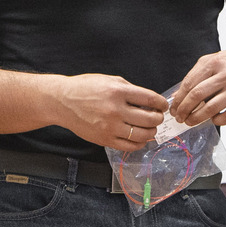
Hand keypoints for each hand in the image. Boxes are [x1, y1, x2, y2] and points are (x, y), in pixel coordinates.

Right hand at [56, 74, 170, 150]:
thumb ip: (130, 90)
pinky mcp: (105, 139)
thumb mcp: (109, 80)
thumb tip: (150, 101)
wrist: (62, 102)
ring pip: (142, 135)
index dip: (161, 103)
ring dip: (151, 131)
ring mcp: (110, 127)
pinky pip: (130, 146)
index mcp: (118, 92)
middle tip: (157, 117)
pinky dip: (140, 143)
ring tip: (150, 127)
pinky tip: (139, 137)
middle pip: (149, 119)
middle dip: (158, 118)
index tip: (163, 105)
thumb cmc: (85, 88)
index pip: (150, 100)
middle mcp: (115, 110)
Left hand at [172, 49, 225, 127]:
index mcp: (215, 62)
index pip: (190, 83)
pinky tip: (213, 119)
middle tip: (179, 118)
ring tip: (190, 122)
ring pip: (211, 108)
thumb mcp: (217, 61)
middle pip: (197, 95)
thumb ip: (197, 74)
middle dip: (184, 110)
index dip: (179, 98)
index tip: (174, 108)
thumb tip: (178, 96)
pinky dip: (217, 121)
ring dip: (196, 118)